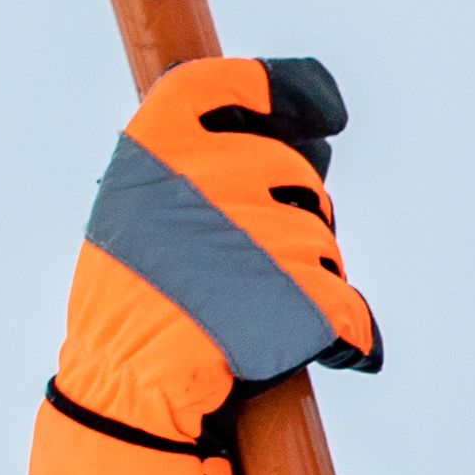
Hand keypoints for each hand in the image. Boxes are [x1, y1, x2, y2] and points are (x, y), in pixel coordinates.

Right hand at [26, 55, 381, 474]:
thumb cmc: (132, 303)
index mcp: (155, 147)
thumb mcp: (140, 211)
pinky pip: (348, 305)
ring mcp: (251, 234)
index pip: (230, 83)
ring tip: (254, 318)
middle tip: (251, 272)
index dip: (290, 87)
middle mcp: (203, 177)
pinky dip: (353, 334)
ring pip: (321, 245)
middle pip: (295, 176)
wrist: (120, 391)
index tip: (325, 113)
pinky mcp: (293, 296)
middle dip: (293, 220)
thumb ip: (207, 165)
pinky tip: (343, 352)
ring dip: (308, 281)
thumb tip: (315, 137)